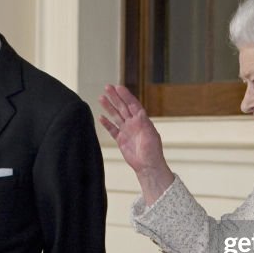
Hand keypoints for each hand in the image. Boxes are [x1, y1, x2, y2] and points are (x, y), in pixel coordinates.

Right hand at [98, 84, 173, 204]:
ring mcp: (127, 131)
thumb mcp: (150, 134)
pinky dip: (106, 123)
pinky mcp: (121, 140)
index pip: (132, 104)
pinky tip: (100, 117)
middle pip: (122, 107)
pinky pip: (112, 129)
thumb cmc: (152, 151)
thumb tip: (138, 112)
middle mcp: (134, 123)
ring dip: (109, 107)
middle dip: (115, 97)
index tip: (118, 87)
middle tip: (107, 87)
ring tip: (101, 97)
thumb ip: (143, 123)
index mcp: (142, 120)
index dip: (125, 95)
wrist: (148, 166)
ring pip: (116, 115)